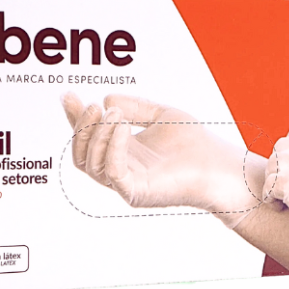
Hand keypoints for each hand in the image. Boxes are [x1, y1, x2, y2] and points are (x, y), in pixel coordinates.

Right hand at [61, 92, 266, 227]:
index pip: (88, 137)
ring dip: (96, 135)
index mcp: (122, 153)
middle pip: (81, 154)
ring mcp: (126, 184)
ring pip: (89, 164)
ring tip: (115, 114)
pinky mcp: (137, 192)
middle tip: (92, 105)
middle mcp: (120, 170)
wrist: (220, 164)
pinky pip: (112, 172)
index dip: (75, 118)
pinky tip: (122, 126)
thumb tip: (106, 99)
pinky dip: (112, 147)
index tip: (68, 96)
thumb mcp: (161, 115)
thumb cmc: (195, 144)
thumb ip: (134, 106)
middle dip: (80, 128)